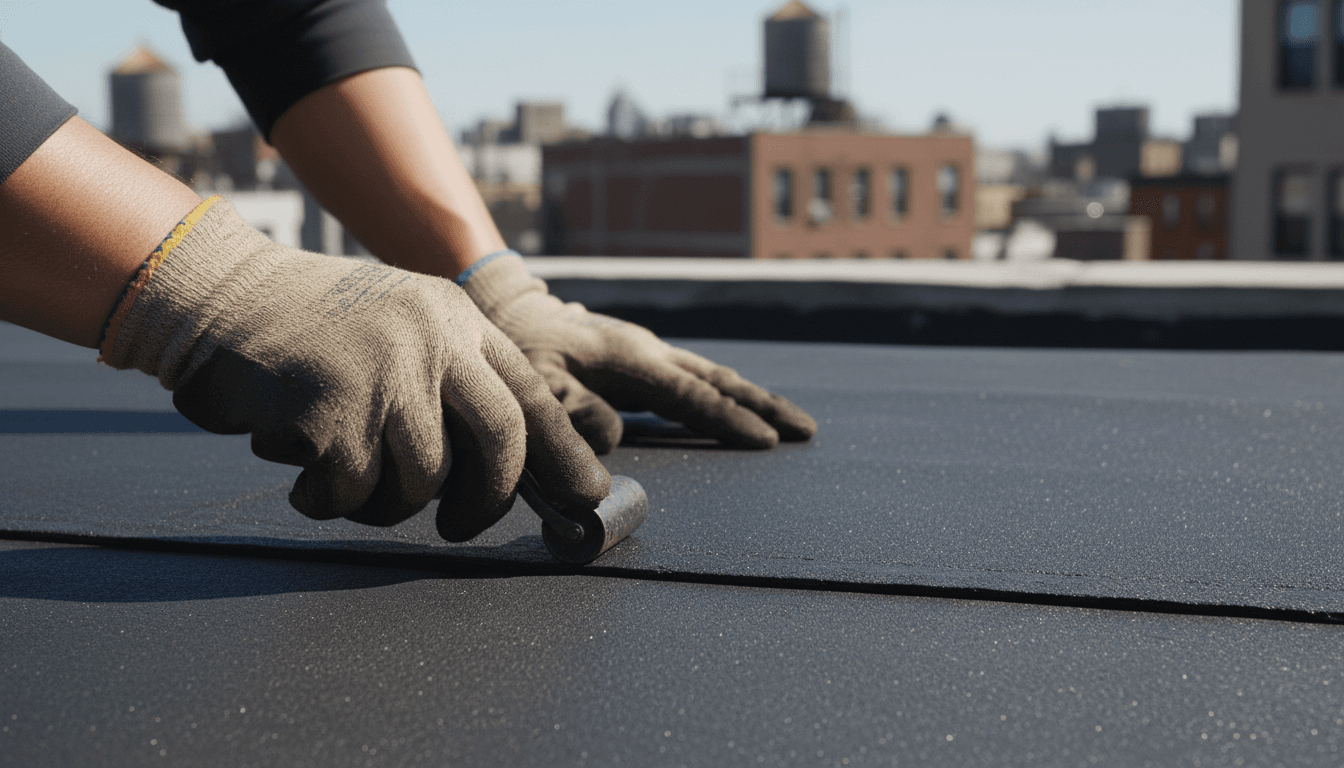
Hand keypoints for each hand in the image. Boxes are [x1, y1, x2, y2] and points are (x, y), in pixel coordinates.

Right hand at [101, 199, 609, 539]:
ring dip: (388, 502)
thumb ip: (452, 379)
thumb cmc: (309, 330)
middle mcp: (432, 339)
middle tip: (464, 527)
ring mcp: (384, 370)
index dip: (564, 452)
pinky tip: (306, 478)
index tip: (587, 495)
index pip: (530, 393)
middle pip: (501, 440)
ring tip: (351, 481)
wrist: (215, 296)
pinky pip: (356, 491)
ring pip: (424, 479)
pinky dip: (330, 501)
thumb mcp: (400, 326)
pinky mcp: (333, 408)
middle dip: (489, 500)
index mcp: (455, 319)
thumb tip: (510, 467)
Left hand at [460, 253, 816, 453]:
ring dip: (753, 400)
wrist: (508, 311)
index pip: (691, 394)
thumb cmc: (518, 348)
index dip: (728, 420)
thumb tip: (614, 439)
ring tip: (792, 423)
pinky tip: (741, 410)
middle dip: (763, 405)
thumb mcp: (533, 381)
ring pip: (713, 377)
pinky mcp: (641, 361)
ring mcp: (648, 354)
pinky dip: (726, 395)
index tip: (768, 442)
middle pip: (718, 381)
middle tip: (807, 430)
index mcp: (630, 357)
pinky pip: (695, 381)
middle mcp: (649, 352)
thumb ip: (570, 410)